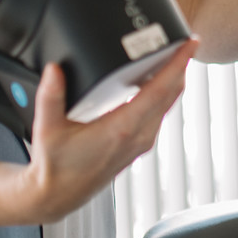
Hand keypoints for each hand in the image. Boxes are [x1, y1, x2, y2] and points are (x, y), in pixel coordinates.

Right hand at [21, 38, 197, 222]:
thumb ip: (50, 96)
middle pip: (171, 94)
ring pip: (167, 105)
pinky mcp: (138, 145)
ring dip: (173, 80)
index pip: (159, 90)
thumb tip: (55, 70)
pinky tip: (157, 82)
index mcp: (121, 129)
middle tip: (187, 41)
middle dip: (181, 66)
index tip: (190, 45)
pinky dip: (163, 94)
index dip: (177, 64)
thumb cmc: (55, 166)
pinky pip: (159, 113)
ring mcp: (141, 142)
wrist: (58, 196)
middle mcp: (138, 136)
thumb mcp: (48, 129)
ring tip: (175, 56)